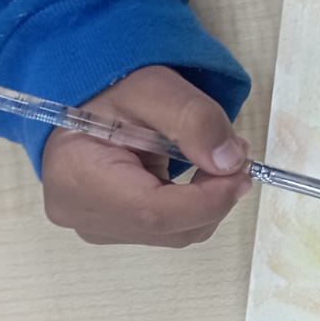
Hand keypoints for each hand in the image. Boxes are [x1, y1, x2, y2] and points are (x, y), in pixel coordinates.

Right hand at [41, 65, 251, 246]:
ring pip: (174, 233)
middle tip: (235, 157)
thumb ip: (194, 119)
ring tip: (213, 158)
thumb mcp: (154, 87)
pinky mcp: (114, 230)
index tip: (242, 171)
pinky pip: (168, 229)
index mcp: (77, 177)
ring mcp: (97, 227)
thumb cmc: (111, 89)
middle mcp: (82, 214)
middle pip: (168, 228)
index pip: (153, 212)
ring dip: (207, 201)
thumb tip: (231, 162)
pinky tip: (194, 175)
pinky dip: (193, 206)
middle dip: (214, 198)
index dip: (208, 200)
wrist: (85, 100)